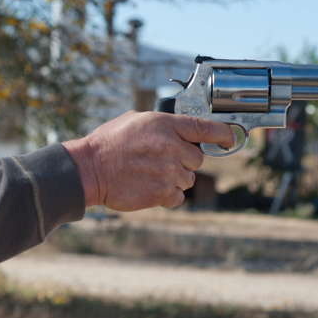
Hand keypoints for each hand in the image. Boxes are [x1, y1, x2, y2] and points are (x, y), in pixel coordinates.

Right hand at [62, 112, 234, 210]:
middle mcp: (170, 147)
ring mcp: (168, 171)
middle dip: (183, 161)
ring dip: (174, 178)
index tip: (229, 139)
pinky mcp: (162, 192)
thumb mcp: (134, 121)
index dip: (222, 134)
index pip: (205, 128)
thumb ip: (161, 124)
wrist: (88, 170)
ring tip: (150, 174)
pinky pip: (178, 196)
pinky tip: (149, 187)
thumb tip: (179, 129)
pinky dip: (168, 195)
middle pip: (198, 158)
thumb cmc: (107, 144)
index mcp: (164, 125)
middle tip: (161, 161)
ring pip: (188, 179)